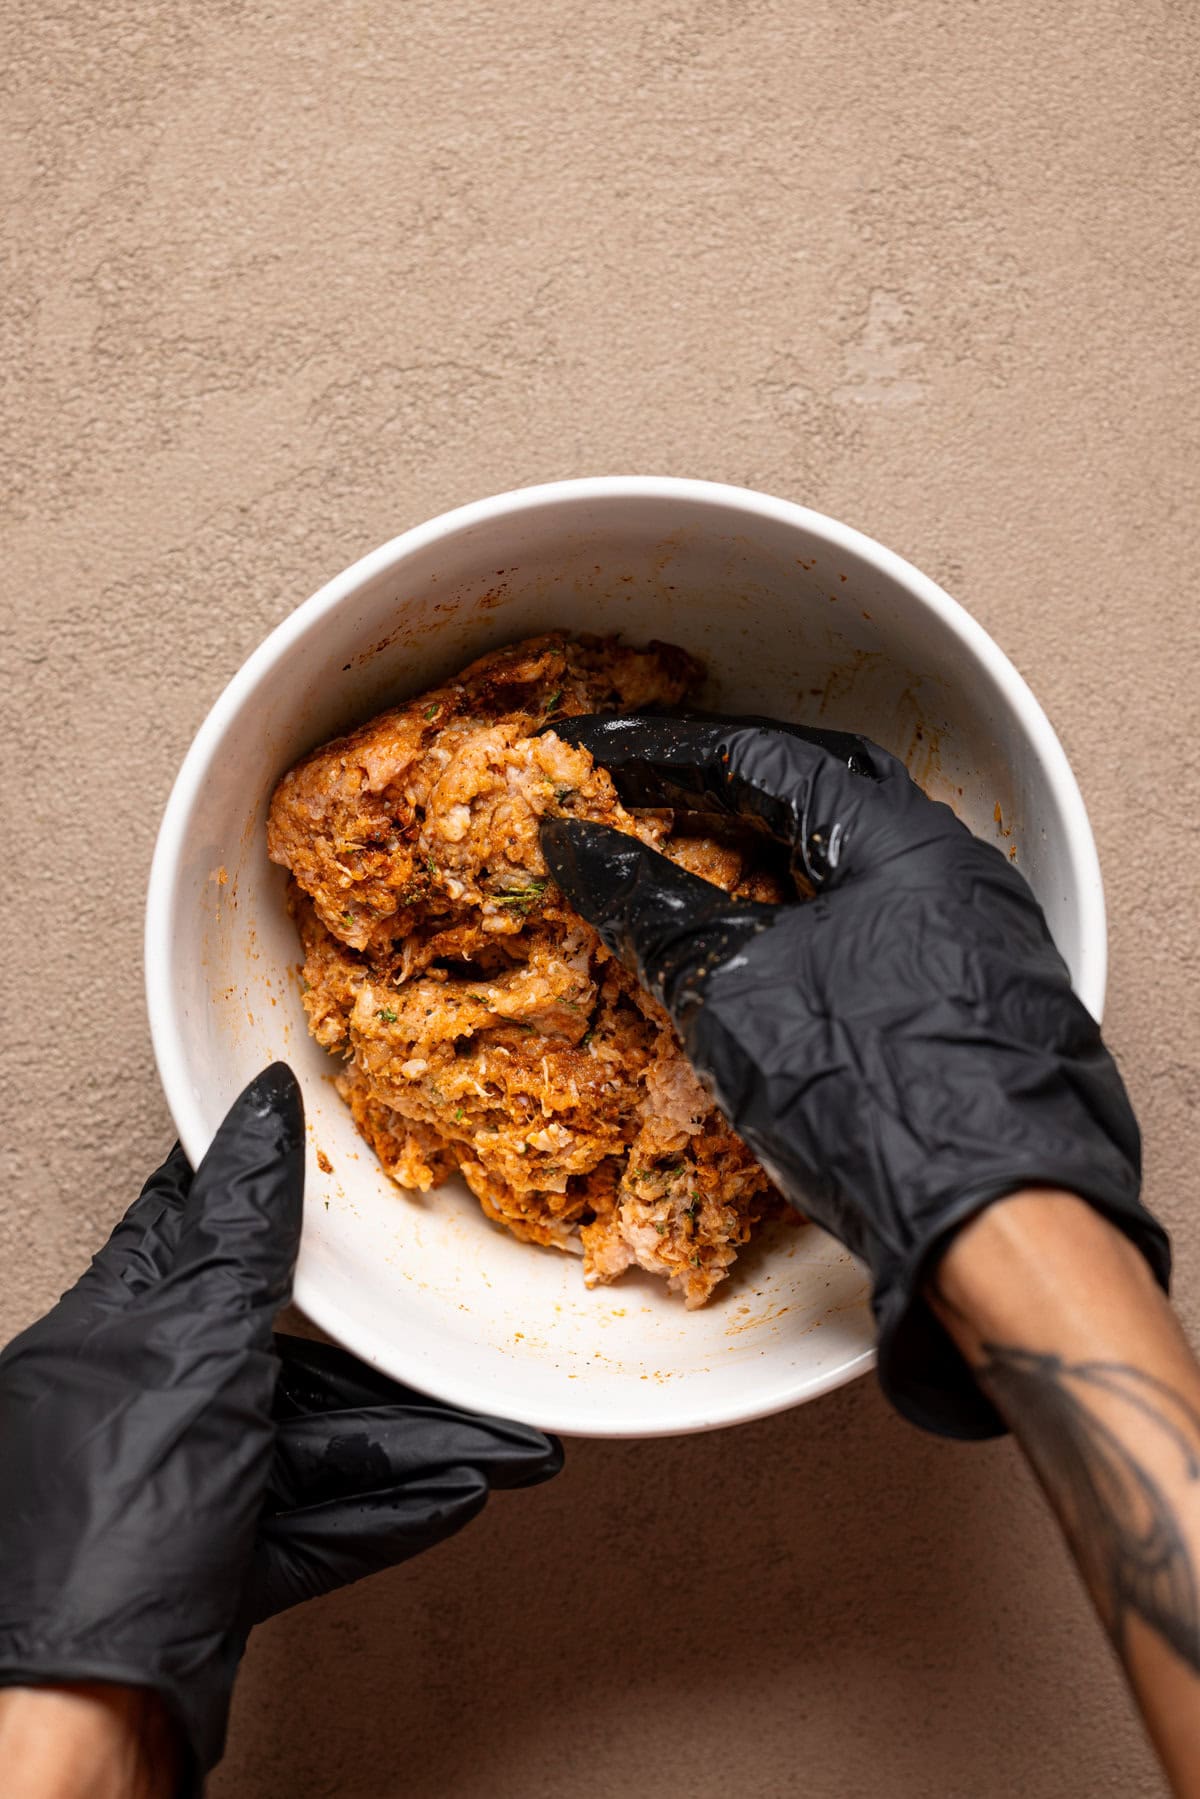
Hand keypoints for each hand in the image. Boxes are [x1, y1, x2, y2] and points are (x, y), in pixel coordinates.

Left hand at [0, 1065, 560, 1787]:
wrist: (78, 1723)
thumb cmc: (107, 1524)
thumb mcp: (192, 1347)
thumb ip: (243, 1239)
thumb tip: (264, 1117)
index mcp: (111, 1331)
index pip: (188, 1230)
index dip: (252, 1188)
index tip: (308, 1154)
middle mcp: (142, 1402)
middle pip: (283, 1351)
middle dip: (387, 1361)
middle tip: (461, 1345)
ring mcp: (179, 1489)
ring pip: (315, 1442)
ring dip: (412, 1445)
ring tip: (503, 1448)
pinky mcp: (213, 1564)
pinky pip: (318, 1518)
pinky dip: (387, 1506)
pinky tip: (454, 1494)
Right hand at [539, 714, 1169, 1436]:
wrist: (995, 1226)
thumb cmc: (876, 1094)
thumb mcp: (735, 989)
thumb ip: (651, 907)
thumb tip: (580, 846)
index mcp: (903, 842)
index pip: (768, 759)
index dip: (669, 754)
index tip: (599, 755)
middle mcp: (954, 876)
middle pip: (822, 796)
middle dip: (726, 788)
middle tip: (646, 792)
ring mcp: (976, 945)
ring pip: (852, 869)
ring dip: (767, 858)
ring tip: (690, 862)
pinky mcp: (976, 1014)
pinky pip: (877, 931)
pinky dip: (806, 922)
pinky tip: (765, 954)